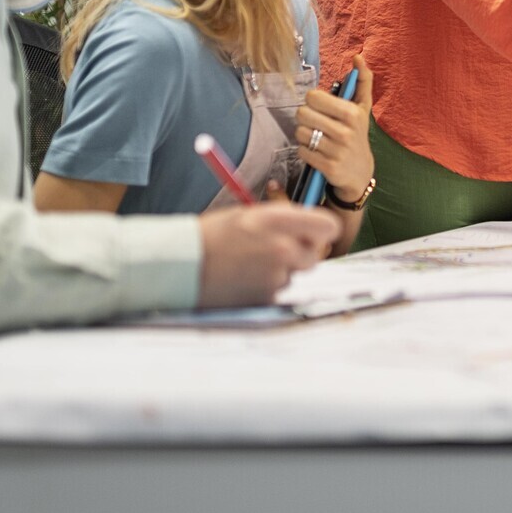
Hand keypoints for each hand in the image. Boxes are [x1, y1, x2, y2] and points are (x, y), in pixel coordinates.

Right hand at [196, 203, 339, 306]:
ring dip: (281, 270)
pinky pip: (277, 290)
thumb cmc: (211, 236)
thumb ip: (282, 219)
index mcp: (279, 221)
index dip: (321, 230)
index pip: (329, 226)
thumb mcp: (248, 215)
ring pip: (294, 274)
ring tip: (250, 264)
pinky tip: (244, 278)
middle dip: (301, 253)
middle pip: (315, 255)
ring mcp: (276, 276)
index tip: (311, 232)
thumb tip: (307, 225)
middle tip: (276, 249)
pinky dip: (266, 286)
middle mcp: (283, 248)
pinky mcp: (267, 298)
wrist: (183, 264)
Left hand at [297, 52, 373, 204]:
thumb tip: (358, 57)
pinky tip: (316, 151)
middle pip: (302, 113)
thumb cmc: (358, 133)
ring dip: (304, 135)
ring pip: (300, 132)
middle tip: (316, 123)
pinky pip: (301, 150)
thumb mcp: (363, 107)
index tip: (322, 109)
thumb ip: (362, 80)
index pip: (313, 97)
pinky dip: (305, 150)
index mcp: (352, 113)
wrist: (360, 171)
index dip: (313, 102)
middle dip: (306, 118)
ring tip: (316, 137)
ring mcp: (336, 150)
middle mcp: (345, 131)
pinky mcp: (327, 166)